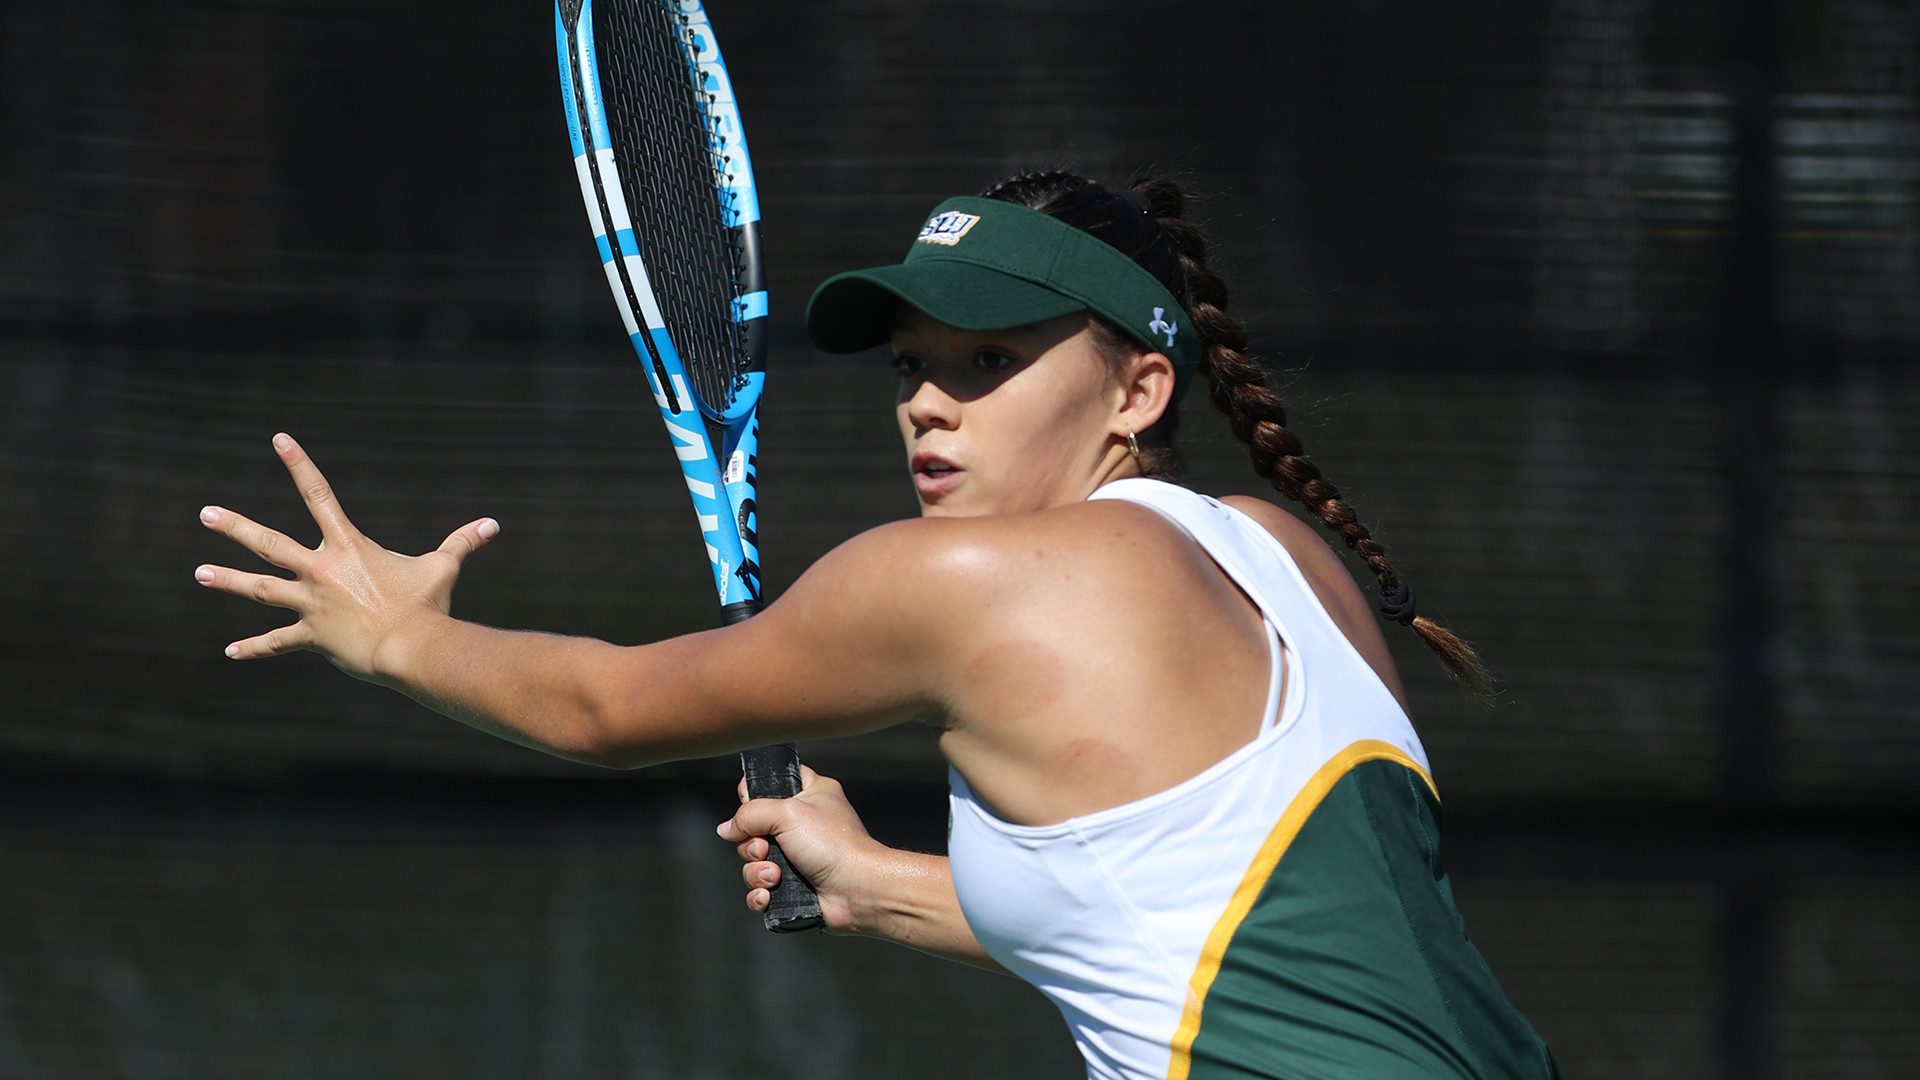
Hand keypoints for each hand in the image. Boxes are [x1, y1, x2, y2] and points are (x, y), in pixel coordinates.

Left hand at [195, 433, 496, 681]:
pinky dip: (254, 648)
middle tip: (205, 513)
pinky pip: (277, 643)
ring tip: (199, 573)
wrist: (411, 647)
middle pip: (269, 543)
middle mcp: (321, 571)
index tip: (277, 439)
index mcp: (348, 547)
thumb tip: (494, 524)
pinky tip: (229, 651)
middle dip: (235, 527)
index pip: (319, 494)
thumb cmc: (428, 606)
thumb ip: (462, 542)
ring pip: (259, 589)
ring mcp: (311, 605)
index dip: (298, 463)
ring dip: (227, 580)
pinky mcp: (311, 637)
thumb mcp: (444, 567)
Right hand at [717, 766, 886, 934]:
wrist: (857, 890)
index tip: (753, 806)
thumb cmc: (837, 846)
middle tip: (767, 848)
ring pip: (754, 861)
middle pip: (754, 828)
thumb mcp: (789, 812)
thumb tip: (727, 827)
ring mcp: (797, 856)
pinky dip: (761, 893)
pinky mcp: (793, 886)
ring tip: (776, 875)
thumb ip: (750, 813)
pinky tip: (770, 893)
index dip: (756, 794)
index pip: (774, 782)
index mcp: (810, 794)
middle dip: (753, 844)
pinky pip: (760, 889)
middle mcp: (803, 824)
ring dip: (757, 871)